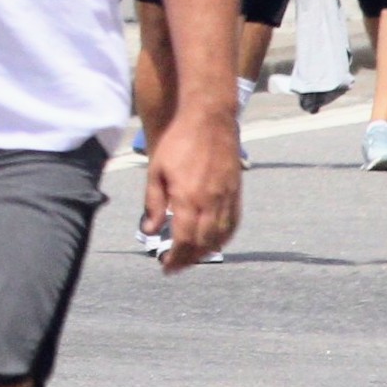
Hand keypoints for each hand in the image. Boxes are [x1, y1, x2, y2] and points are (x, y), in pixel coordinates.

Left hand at [148, 107, 240, 271]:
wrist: (209, 119)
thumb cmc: (178, 142)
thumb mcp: (156, 171)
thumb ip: (153, 204)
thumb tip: (150, 231)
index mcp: (188, 199)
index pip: (184, 241)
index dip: (175, 258)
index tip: (166, 267)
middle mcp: (211, 203)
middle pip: (203, 244)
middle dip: (189, 259)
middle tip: (175, 265)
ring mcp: (227, 198)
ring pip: (220, 237)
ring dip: (206, 252)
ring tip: (191, 257)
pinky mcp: (236, 192)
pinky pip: (233, 223)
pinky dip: (224, 238)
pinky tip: (214, 241)